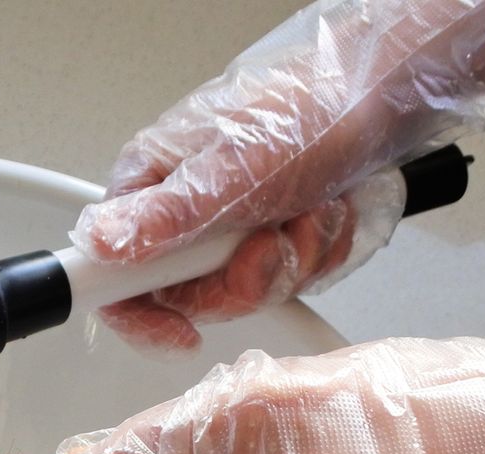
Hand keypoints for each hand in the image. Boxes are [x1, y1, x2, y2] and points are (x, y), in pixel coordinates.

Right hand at [79, 0, 484, 348]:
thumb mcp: (230, 171)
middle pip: (189, 296)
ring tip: (309, 210)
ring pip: (245, 290)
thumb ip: (161, 217)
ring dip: (292, 259)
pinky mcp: (272, 233)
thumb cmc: (309, 111)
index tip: (179, 330)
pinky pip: (286, 277)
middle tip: (271, 242)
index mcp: (152, 186)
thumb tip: (97, 244)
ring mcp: (231, 225)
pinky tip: (325, 212)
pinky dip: (316, 252)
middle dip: (245, 279)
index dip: (142, 315)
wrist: (387, 93)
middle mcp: (185, 209)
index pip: (113, 275)